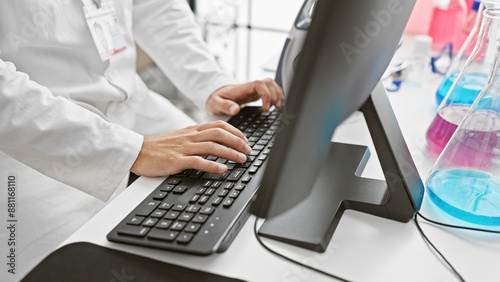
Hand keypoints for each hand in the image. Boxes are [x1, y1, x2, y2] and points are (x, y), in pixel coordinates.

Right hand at [130, 121, 250, 176]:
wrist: (137, 151)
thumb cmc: (159, 147)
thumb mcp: (181, 137)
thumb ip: (197, 137)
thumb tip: (216, 141)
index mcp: (192, 130)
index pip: (219, 125)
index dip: (236, 132)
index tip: (246, 141)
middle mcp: (190, 136)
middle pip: (219, 134)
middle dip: (238, 142)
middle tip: (248, 151)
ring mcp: (183, 148)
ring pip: (212, 146)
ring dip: (230, 153)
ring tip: (242, 160)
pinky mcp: (176, 160)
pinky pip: (197, 161)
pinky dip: (212, 165)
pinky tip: (223, 169)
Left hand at [206, 78, 283, 114]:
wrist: (216, 95)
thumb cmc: (216, 99)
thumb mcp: (216, 104)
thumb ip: (225, 106)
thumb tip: (235, 109)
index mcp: (242, 89)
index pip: (259, 85)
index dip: (266, 95)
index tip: (266, 108)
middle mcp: (249, 87)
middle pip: (268, 83)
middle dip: (274, 95)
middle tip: (274, 108)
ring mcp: (253, 89)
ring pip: (271, 84)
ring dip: (277, 93)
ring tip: (278, 105)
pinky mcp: (256, 93)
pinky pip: (270, 89)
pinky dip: (276, 94)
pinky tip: (277, 102)